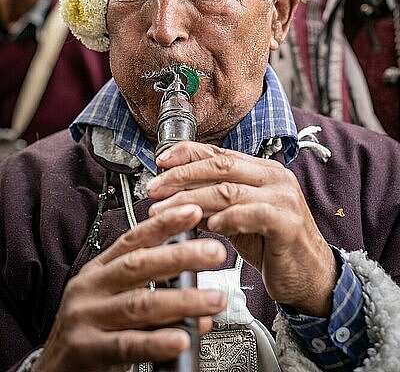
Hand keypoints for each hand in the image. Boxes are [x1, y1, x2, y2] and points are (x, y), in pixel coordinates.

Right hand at [34, 204, 226, 371]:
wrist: (53, 371)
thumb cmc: (90, 331)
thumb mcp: (114, 300)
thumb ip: (153, 292)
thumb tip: (198, 293)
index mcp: (99, 270)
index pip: (134, 239)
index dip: (164, 224)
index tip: (193, 211)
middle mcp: (91, 288)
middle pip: (140, 265)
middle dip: (181, 256)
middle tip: (214, 252)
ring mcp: (87, 318)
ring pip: (140, 303)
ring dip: (183, 300)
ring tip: (213, 299)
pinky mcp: (87, 349)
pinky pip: (128, 344)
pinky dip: (158, 341)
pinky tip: (181, 338)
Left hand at [148, 142, 338, 317]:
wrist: (311, 276)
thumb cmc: (274, 246)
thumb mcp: (239, 218)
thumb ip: (215, 202)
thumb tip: (176, 193)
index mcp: (262, 171)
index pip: (219, 153)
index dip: (187, 153)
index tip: (161, 161)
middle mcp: (274, 177)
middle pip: (220, 166)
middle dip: (181, 176)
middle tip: (154, 189)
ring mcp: (283, 197)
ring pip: (228, 190)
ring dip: (191, 200)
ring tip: (166, 212)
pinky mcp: (288, 222)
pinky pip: (251, 214)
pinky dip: (226, 218)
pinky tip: (209, 226)